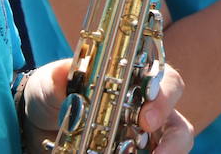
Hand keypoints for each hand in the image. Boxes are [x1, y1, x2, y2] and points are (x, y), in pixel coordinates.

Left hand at [21, 59, 193, 153]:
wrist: (42, 126)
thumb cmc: (55, 94)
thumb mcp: (50, 84)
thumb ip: (56, 78)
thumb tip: (62, 74)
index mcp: (137, 80)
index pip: (166, 81)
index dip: (164, 98)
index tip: (146, 118)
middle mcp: (148, 109)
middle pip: (178, 122)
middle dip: (172, 139)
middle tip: (152, 152)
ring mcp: (144, 138)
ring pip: (173, 146)